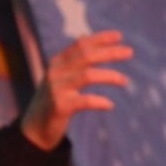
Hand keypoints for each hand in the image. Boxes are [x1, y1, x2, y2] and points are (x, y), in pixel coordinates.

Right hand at [21, 31, 131, 150]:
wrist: (35, 129)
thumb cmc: (53, 100)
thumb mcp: (60, 76)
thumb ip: (72, 60)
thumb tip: (85, 36)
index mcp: (57, 63)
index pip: (80, 45)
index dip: (100, 38)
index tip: (119, 35)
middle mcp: (55, 72)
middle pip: (86, 56)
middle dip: (110, 52)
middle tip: (130, 52)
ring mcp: (56, 89)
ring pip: (88, 76)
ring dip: (110, 76)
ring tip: (125, 82)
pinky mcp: (59, 107)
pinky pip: (85, 101)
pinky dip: (100, 101)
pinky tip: (110, 105)